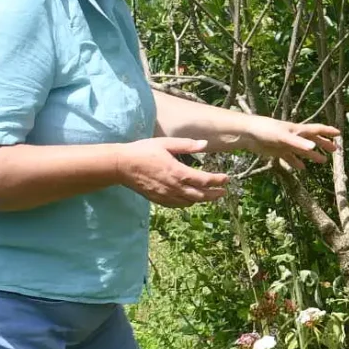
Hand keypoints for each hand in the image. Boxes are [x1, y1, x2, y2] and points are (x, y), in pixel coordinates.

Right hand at [114, 137, 232, 206]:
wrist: (122, 166)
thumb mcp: (166, 143)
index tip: (226, 179)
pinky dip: (188, 203)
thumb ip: (187, 145)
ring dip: (202, 199)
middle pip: (200, 195)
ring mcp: (166, 195)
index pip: (204, 180)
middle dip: (214, 194)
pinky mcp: (158, 199)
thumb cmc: (143, 151)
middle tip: (223, 192)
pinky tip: (190, 199)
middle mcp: (174, 187)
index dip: (218, 180)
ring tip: (210, 195)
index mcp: (178, 172)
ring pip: (190, 202)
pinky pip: (177, 205)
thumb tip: (205, 144)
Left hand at [237, 116, 340, 166]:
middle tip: (335, 150)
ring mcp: (286, 144)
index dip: (328, 131)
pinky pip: (290, 158)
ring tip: (323, 161)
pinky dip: (296, 162)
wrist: (248, 133)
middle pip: (312, 140)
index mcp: (298, 130)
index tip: (339, 134)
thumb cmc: (265, 130)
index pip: (317, 130)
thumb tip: (314, 147)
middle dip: (324, 144)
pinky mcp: (278, 151)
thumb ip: (298, 143)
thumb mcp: (283, 137)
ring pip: (303, 150)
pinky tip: (302, 168)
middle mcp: (294, 137)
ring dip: (313, 155)